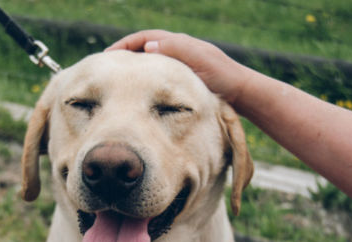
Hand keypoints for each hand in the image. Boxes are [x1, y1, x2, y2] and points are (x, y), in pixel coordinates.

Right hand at [107, 30, 246, 105]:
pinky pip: (161, 76)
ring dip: (136, 67)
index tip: (108, 55)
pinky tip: (143, 92)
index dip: (125, 44)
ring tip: (121, 79)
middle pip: (146, 48)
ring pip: (153, 62)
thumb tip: (148, 45)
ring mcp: (183, 65)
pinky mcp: (187, 79)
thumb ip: (176, 50)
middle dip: (126, 54)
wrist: (242, 92)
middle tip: (108, 66)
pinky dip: (148, 80)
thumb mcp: (199, 60)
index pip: (145, 38)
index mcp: (180, 43)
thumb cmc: (223, 77)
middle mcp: (179, 51)